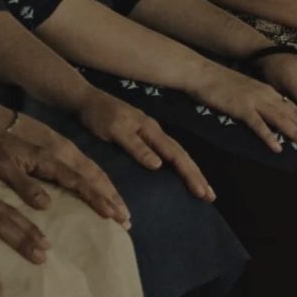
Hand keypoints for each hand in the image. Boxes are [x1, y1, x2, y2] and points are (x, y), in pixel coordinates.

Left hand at [0, 115, 133, 224]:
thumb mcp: (3, 167)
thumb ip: (25, 185)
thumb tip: (47, 205)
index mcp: (50, 158)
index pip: (79, 182)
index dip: (97, 199)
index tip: (114, 215)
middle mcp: (61, 152)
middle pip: (94, 176)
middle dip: (112, 197)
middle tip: (127, 219)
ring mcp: (60, 149)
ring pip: (92, 170)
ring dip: (107, 190)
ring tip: (119, 209)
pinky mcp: (56, 150)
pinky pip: (84, 167)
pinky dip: (96, 181)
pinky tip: (99, 191)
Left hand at [73, 91, 214, 200]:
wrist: (85, 99)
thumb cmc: (98, 115)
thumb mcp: (114, 130)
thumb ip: (136, 146)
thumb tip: (159, 165)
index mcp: (151, 130)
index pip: (176, 155)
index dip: (189, 174)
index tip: (201, 192)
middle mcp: (155, 131)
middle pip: (182, 155)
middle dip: (197, 175)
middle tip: (211, 197)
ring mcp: (150, 133)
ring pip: (177, 154)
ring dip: (190, 172)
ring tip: (202, 190)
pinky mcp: (144, 136)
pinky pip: (168, 153)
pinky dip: (178, 166)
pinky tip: (180, 176)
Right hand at [186, 62, 296, 151]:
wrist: (203, 73)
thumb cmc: (222, 84)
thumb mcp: (246, 92)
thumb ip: (259, 104)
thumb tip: (270, 121)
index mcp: (269, 92)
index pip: (294, 109)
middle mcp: (266, 95)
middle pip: (294, 114)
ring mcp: (254, 101)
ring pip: (281, 119)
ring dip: (296, 133)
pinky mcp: (241, 107)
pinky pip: (258, 124)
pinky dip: (269, 136)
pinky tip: (277, 148)